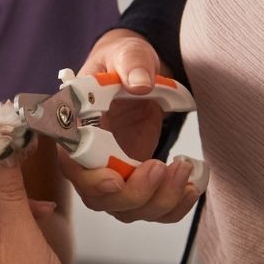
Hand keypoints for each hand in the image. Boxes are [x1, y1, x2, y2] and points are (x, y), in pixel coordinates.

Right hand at [60, 30, 201, 223]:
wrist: (140, 73)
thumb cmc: (123, 62)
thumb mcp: (126, 52)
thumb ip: (131, 63)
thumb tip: (139, 83)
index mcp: (75, 129)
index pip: (72, 166)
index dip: (91, 180)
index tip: (116, 179)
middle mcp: (89, 160)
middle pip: (100, 199)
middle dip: (135, 192)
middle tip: (161, 166)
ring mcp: (114, 176)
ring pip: (128, 210)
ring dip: (159, 200)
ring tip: (184, 169)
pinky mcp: (139, 183)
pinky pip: (152, 210)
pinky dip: (173, 207)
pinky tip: (190, 186)